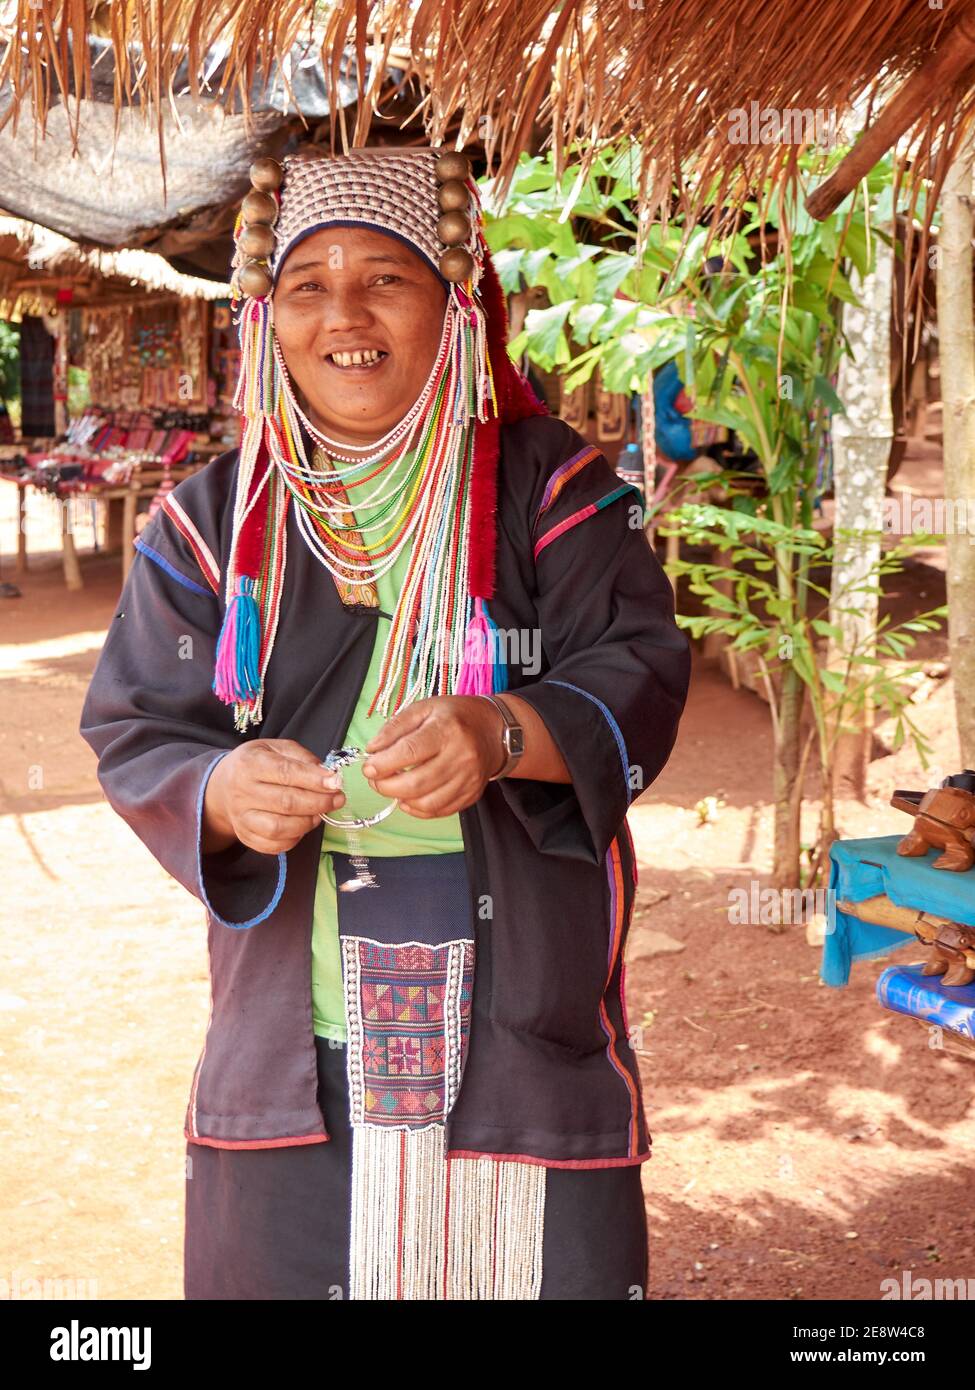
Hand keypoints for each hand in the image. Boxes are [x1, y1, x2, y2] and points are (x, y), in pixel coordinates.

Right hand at [202, 738, 346, 854]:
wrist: (224, 786)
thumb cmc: (257, 763)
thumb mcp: (276, 748)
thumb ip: (301, 757)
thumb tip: (327, 775)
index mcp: (249, 763)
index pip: (285, 772)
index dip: (314, 779)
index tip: (335, 782)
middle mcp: (242, 791)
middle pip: (286, 802)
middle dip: (319, 802)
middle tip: (338, 799)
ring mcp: (242, 817)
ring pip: (280, 828)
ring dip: (308, 822)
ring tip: (320, 813)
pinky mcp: (246, 836)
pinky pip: (274, 845)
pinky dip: (295, 838)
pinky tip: (303, 825)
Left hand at [360, 696, 504, 817]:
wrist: (494, 730)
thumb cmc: (455, 716)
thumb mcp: (424, 708)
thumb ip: (395, 727)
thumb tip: (372, 750)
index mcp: (447, 729)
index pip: (410, 752)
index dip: (384, 764)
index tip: (368, 767)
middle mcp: (461, 756)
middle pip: (416, 783)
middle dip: (386, 786)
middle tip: (375, 779)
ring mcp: (468, 779)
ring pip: (426, 803)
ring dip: (400, 799)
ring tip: (392, 787)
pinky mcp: (471, 794)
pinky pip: (439, 811)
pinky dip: (418, 809)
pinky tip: (409, 797)